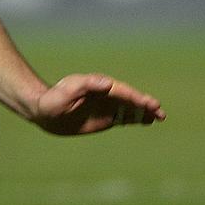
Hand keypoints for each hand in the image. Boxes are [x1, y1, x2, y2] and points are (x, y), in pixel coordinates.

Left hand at [31, 73, 164, 134]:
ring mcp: (106, 106)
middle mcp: (105, 95)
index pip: (121, 92)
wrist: (44, 112)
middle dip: (144, 105)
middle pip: (129, 100)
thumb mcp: (67, 91)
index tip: (148, 104)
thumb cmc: (53, 100)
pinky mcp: (105, 118)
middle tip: (160, 112)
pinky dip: (136, 119)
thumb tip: (109, 83)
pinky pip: (124, 118)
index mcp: (98, 87)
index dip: (136, 97)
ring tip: (159, 117)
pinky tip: (147, 121)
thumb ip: (87, 85)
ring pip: (130, 109)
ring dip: (144, 112)